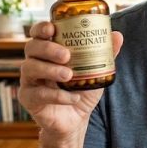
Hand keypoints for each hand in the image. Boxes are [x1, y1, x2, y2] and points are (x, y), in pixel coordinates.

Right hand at [19, 21, 123, 141]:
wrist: (76, 119)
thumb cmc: (82, 90)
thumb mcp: (96, 71)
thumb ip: (105, 53)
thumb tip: (118, 35)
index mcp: (48, 51)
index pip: (38, 33)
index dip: (41, 28)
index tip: (52, 28)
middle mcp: (35, 62)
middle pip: (31, 47)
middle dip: (48, 48)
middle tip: (66, 55)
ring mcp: (29, 80)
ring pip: (29, 68)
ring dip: (50, 70)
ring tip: (69, 75)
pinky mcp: (29, 99)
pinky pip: (38, 94)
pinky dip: (57, 96)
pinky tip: (74, 98)